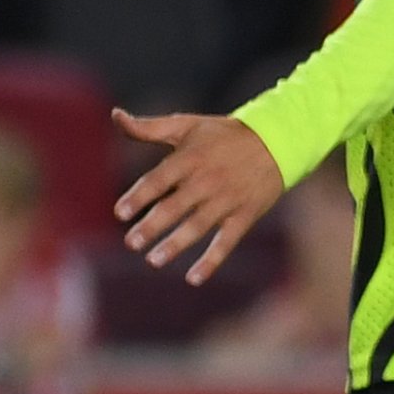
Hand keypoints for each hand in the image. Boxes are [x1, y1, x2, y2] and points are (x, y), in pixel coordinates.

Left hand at [112, 112, 285, 283]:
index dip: (138, 197)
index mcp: (190, 159)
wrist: (277, 141)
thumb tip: (115, 115)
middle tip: (132, 243)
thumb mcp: (187, 125)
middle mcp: (207, 181)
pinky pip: (227, 241)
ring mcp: (227, 200)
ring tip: (154, 260)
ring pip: (197, 227)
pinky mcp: (245, 214)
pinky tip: (194, 278)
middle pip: (174, 207)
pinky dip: (212, 260)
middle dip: (152, 226)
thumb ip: (148, 127)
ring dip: (175, 245)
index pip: (157, 180)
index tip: (120, 213)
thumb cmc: (224, 134)